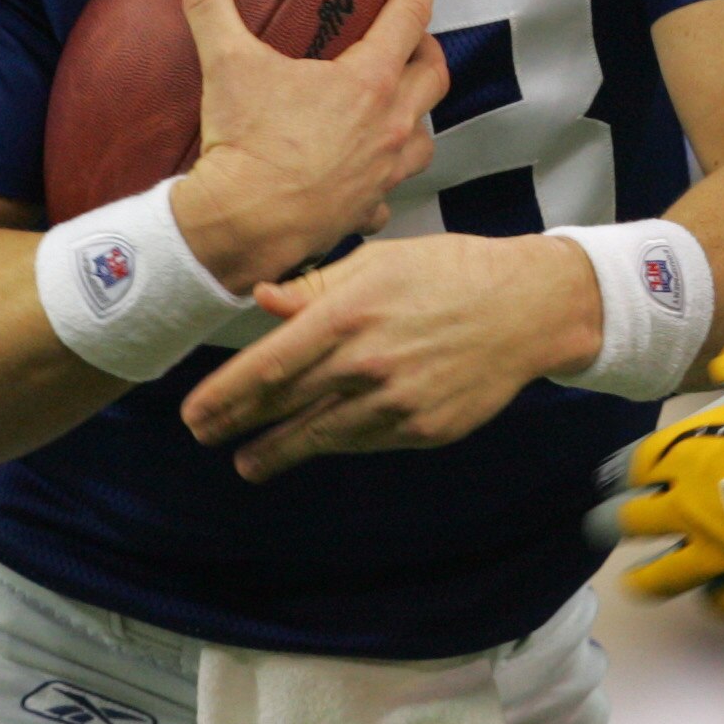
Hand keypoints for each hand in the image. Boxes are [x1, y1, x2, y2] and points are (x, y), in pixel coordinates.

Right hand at [171, 0, 448, 287]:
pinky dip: (384, 178)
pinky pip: (390, 192)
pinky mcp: (367, 208)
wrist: (243, 225)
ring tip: (396, 104)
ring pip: (426, 136)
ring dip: (417, 114)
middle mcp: (390, 126)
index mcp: (369, 82)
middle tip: (407, 35)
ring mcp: (384, 171)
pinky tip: (366, 173)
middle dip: (426, 47)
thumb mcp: (227, 64)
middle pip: (434, 75)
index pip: (411, 15)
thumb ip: (212, 6)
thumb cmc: (246, 145)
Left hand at [181, 232, 601, 480]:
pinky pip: (364, 441)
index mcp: (347, 316)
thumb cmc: (450, 272)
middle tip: (205, 436)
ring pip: (320, 435)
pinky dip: (333, 445)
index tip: (195, 413)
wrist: (527, 308)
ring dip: (278, 451)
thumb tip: (262, 300)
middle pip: (284, 406)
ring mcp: (395, 404)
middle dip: (238, 425)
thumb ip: (317, 287)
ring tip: (249, 462)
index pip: (267, 366)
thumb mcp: (380, 262)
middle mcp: (364, 365)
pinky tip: (314, 445)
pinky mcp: (423, 430)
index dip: (225, 396)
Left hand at [589, 333, 723, 617]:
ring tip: (634, 584)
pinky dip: (716, 598)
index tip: (616, 478)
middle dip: (613, 523)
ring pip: (662, 577)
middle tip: (603, 527)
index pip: (631, 467)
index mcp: (686, 450)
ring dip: (644, 580)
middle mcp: (690, 504)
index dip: (621, 473)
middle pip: (631, 522)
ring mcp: (721, 548)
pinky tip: (713, 593)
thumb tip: (721, 367)